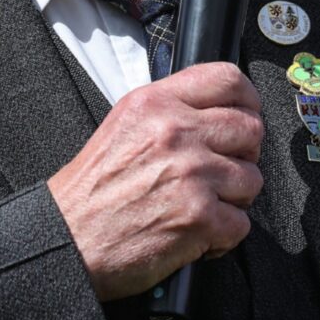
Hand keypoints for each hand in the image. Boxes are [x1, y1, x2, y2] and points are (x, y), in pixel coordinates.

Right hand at [48, 62, 263, 300]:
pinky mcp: (198, 217)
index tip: (247, 114)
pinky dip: (224, 235)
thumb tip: (217, 110)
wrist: (67, 240)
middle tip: (224, 170)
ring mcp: (191, 174)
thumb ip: (170, 110)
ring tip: (204, 204)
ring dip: (235, 198)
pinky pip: (241, 223)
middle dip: (244, 155)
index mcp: (157, 104)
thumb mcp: (124, 124)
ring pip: (252, 179)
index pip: (229, 79)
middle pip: (251, 130)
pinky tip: (198, 233)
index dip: (248, 100)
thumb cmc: (91, 192)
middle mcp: (176, 133)